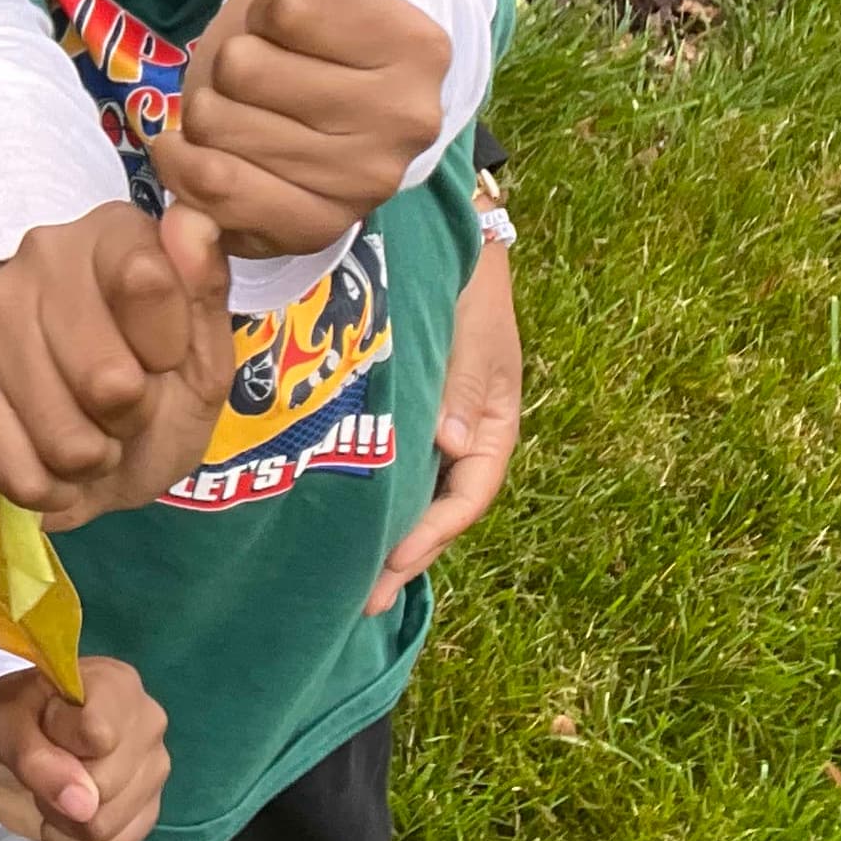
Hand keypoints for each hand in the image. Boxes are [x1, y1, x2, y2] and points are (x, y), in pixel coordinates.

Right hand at [0, 200, 232, 530]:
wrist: (84, 409)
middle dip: (130, 416)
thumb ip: (206, 288)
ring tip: (89, 429)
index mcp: (114, 232)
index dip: (166, 351)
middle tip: (125, 404)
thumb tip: (193, 220)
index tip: (162, 356)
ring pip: (62, 438)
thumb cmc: (153, 372)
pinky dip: (47, 487)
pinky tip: (50, 458)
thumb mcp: (202, 348)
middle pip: (107, 381)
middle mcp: (42, 254)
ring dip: (90, 459)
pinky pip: (15, 469)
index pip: (147, 284)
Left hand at [0, 654, 168, 840]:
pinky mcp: (146, 814)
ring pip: (104, 826)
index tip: (44, 724)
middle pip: (104, 787)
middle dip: (56, 786)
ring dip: (60, 817)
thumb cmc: (11, 717)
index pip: (99, 736)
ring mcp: (154, 772)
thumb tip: (83, 805)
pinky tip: (61, 818)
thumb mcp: (3, 723)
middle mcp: (149, 725)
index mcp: (118, 685)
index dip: (58, 741)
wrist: (10, 743)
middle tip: (42, 762)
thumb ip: (36, 758)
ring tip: (52, 786)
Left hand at [151, 0, 444, 256]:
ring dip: (207, 112)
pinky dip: (185, 162)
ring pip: (219, 124)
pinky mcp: (316, 226)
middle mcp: (407, 120)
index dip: (265, 10)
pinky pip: (215, 188)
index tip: (283, 28)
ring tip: (239, 111)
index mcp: (419, 46)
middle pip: (245, 68)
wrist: (305, 127)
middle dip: (231, 63)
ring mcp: (365, 181)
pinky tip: (198, 149)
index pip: (286, 7)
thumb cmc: (299, 41)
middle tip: (254, 77)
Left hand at [365, 232, 520, 613]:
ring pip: (417, 496)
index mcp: (494, 425)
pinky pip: (397, 469)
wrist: (453, 239)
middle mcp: (466, 436)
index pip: (468, 494)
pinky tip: (346, 522)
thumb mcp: (475, 335)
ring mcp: (437, 428)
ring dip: (389, 537)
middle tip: (366, 601)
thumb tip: (456, 449)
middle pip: (439, 509)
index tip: (394, 560)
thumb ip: (466, 388)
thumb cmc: (466, 286)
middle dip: (406, 556)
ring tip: (353, 582)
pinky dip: (378, 499)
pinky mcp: (406, 413)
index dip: (433, 532)